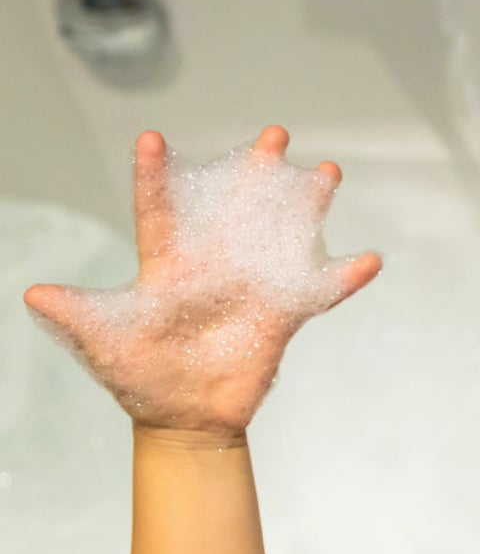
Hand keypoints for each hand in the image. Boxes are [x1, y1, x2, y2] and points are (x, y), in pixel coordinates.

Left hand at [24, 126, 380, 434]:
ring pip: (285, 234)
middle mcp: (215, 265)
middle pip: (238, 206)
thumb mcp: (108, 345)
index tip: (152, 138)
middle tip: (276, 135)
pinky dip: (344, 278)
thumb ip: (81, 316)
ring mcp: (253, 286)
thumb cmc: (142, 378)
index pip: (160, 212)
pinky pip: (319, 292)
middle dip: (257, 169)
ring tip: (327, 171)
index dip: (155, 176)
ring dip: (307, 204)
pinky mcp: (282, 315)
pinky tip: (369, 259)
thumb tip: (35, 294)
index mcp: (169, 266)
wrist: (186, 418)